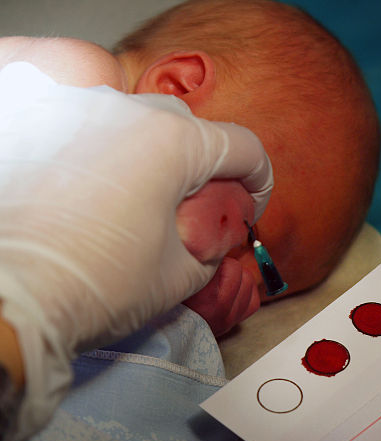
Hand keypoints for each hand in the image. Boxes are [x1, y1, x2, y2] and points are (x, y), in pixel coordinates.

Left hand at [0, 62, 271, 440]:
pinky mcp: (32, 118)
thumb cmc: (97, 286)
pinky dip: (99, 147)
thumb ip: (211, 246)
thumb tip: (212, 238)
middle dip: (203, 167)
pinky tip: (85, 186)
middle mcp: (126, 110)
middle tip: (193, 209)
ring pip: (135, 120)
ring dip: (149, 153)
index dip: (259, 181)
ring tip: (133, 199)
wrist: (5, 298)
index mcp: (174, 143)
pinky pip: (84, 123)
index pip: (244, 147)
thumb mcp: (179, 276)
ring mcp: (73, 108)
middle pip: (190, 129)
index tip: (249, 206)